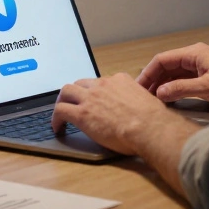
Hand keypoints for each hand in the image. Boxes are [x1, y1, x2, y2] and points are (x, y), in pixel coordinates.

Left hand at [51, 72, 182, 155]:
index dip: (95, 92)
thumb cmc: (152, 120)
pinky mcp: (82, 113)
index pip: (101, 82)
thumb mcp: (146, 101)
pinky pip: (61, 110)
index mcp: (120, 80)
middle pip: (80, 83)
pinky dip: (56, 118)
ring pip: (66, 91)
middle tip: (73, 103)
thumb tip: (137, 108)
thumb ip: (136, 100)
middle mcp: (103, 84)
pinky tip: (58, 127)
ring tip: (61, 113)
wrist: (149, 127)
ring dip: (62, 101)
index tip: (94, 100)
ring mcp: (91, 97)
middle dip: (75, 93)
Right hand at [136, 42, 208, 104]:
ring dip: (164, 84)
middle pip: (167, 66)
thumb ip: (180, 89)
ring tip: (154, 98)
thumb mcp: (207, 88)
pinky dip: (175, 87)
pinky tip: (171, 98)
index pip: (162, 59)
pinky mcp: (208, 74)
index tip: (139, 86)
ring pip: (176, 73)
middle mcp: (196, 56)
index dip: (148, 73)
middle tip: (143, 95)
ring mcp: (202, 65)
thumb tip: (160, 92)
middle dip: (154, 80)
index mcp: (194, 53)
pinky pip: (185, 78)